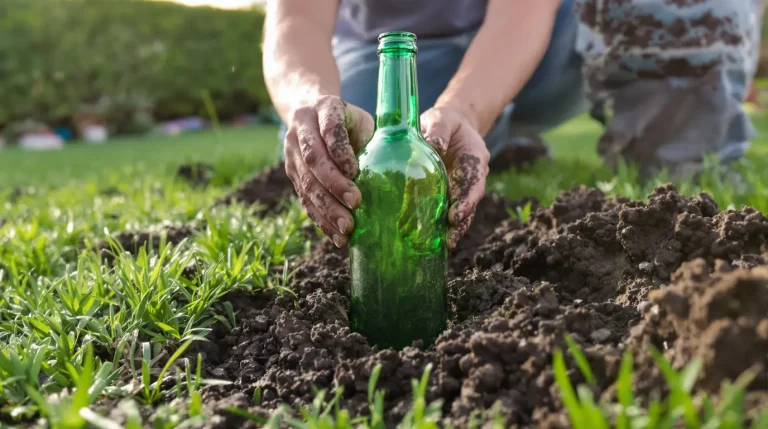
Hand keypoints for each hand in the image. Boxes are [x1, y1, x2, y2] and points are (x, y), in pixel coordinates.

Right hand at [284, 95, 373, 246]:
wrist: (313, 115)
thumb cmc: (350, 123)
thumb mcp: (365, 121)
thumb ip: (378, 138)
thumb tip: (408, 169)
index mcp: (323, 108)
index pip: (329, 129)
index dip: (340, 150)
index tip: (355, 171)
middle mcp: (301, 129)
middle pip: (314, 160)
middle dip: (334, 184)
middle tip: (355, 203)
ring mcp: (292, 153)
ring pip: (306, 184)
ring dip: (327, 208)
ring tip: (347, 227)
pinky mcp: (292, 175)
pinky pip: (305, 201)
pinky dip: (322, 220)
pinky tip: (337, 236)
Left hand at [421, 106, 489, 249]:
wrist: (449, 124)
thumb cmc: (445, 121)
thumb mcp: (442, 119)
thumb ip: (438, 130)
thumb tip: (433, 145)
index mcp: (474, 158)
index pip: (473, 182)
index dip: (466, 200)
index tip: (455, 215)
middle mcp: (473, 176)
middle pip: (470, 202)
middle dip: (461, 222)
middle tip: (449, 240)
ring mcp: (463, 186)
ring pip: (462, 210)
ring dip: (453, 228)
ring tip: (443, 245)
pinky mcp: (451, 192)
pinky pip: (449, 209)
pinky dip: (442, 224)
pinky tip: (431, 238)